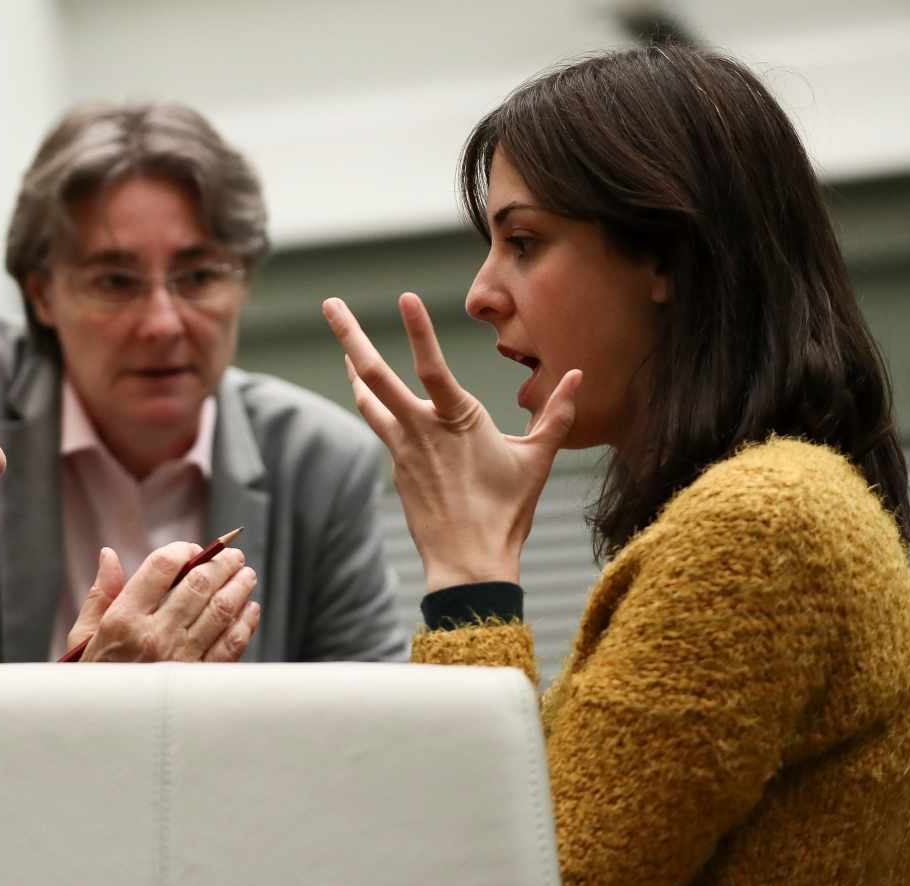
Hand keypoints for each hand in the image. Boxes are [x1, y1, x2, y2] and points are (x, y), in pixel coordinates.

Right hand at [69, 543, 259, 661]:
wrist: (106, 729)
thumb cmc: (94, 678)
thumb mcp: (85, 635)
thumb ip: (101, 594)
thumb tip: (109, 555)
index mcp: (123, 619)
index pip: (162, 567)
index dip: (183, 549)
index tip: (192, 548)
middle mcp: (154, 635)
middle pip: (198, 585)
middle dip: (221, 563)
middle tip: (232, 556)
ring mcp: (180, 658)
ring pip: (221, 610)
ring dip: (238, 587)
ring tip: (245, 576)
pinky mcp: (198, 680)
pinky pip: (231, 645)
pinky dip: (245, 623)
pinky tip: (249, 610)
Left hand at [322, 292, 580, 590]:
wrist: (467, 564)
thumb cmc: (506, 512)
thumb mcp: (537, 459)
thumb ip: (556, 414)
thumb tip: (579, 376)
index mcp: (457, 421)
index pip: (433, 366)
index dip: (419, 331)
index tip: (405, 297)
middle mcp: (420, 430)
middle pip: (375, 375)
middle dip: (350, 336)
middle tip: (330, 304)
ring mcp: (403, 449)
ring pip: (370, 399)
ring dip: (354, 369)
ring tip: (345, 349)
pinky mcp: (397, 468)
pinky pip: (383, 428)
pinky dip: (378, 409)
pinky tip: (377, 402)